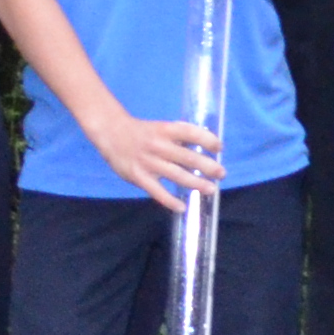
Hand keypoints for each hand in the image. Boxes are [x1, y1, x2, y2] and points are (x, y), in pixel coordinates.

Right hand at [91, 112, 224, 207]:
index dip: (207, 140)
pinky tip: (182, 207)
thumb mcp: (161, 127)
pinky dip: (170, 201)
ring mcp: (148, 162)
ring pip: (176, 175)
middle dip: (208, 166)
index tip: (219, 148)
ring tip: (211, 189)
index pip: (191, 133)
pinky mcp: (138, 177)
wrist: (111, 133)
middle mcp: (159, 146)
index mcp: (166, 130)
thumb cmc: (142, 132)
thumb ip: (179, 136)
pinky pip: (157, 192)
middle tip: (221, 174)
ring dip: (196, 183)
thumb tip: (205, 145)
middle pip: (188, 157)